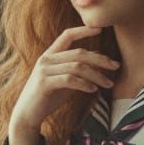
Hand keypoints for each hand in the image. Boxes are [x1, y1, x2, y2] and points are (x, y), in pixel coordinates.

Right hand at [8, 26, 119, 144]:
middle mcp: (46, 59)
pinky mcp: (44, 84)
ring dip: (97, 75)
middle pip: (79, 53)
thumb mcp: (65, 80)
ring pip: (77, 67)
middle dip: (100, 59)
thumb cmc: (48, 97)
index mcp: (50, 55)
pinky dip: (84, 84)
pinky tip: (94, 90)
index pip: (67, 35)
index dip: (84, 31)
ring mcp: (44, 71)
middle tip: (116, 66)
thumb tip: (98, 58)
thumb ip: (77, 69)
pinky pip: (70, 80)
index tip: (101, 29)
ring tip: (109, 84)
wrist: (27, 115)